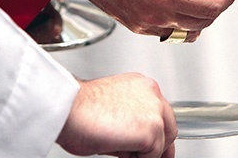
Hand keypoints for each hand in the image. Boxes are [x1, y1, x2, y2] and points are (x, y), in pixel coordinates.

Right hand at [56, 73, 176, 156]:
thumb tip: (135, 143)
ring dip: (144, 153)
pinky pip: (152, 155)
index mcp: (141, 86)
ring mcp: (154, 112)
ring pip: (161, 143)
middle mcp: (152, 94)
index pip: (161, 113)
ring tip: (120, 149)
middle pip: (169, 128)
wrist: (68, 108)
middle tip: (143, 157)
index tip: (159, 149)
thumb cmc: (79, 110)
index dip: (159, 134)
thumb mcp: (113, 109)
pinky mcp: (152, 130)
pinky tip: (120, 152)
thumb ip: (131, 121)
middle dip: (159, 147)